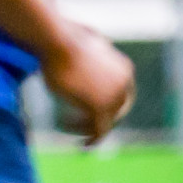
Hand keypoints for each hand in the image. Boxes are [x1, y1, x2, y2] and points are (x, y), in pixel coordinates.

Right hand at [43, 23, 135, 145]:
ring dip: (86, 127)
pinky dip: (92, 139)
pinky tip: (83, 145)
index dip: (110, 107)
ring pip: (105, 122)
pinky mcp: (101, 108)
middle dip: (98, 119)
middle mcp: (124, 85)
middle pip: (116, 111)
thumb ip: (94, 50)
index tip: (91, 112)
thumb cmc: (64, 37)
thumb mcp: (87, 41)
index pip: (123, 96)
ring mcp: (115, 97)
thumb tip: (90, 39)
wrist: (58, 40)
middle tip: (78, 124)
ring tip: (67, 125)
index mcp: (125, 70)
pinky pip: (99, 131)